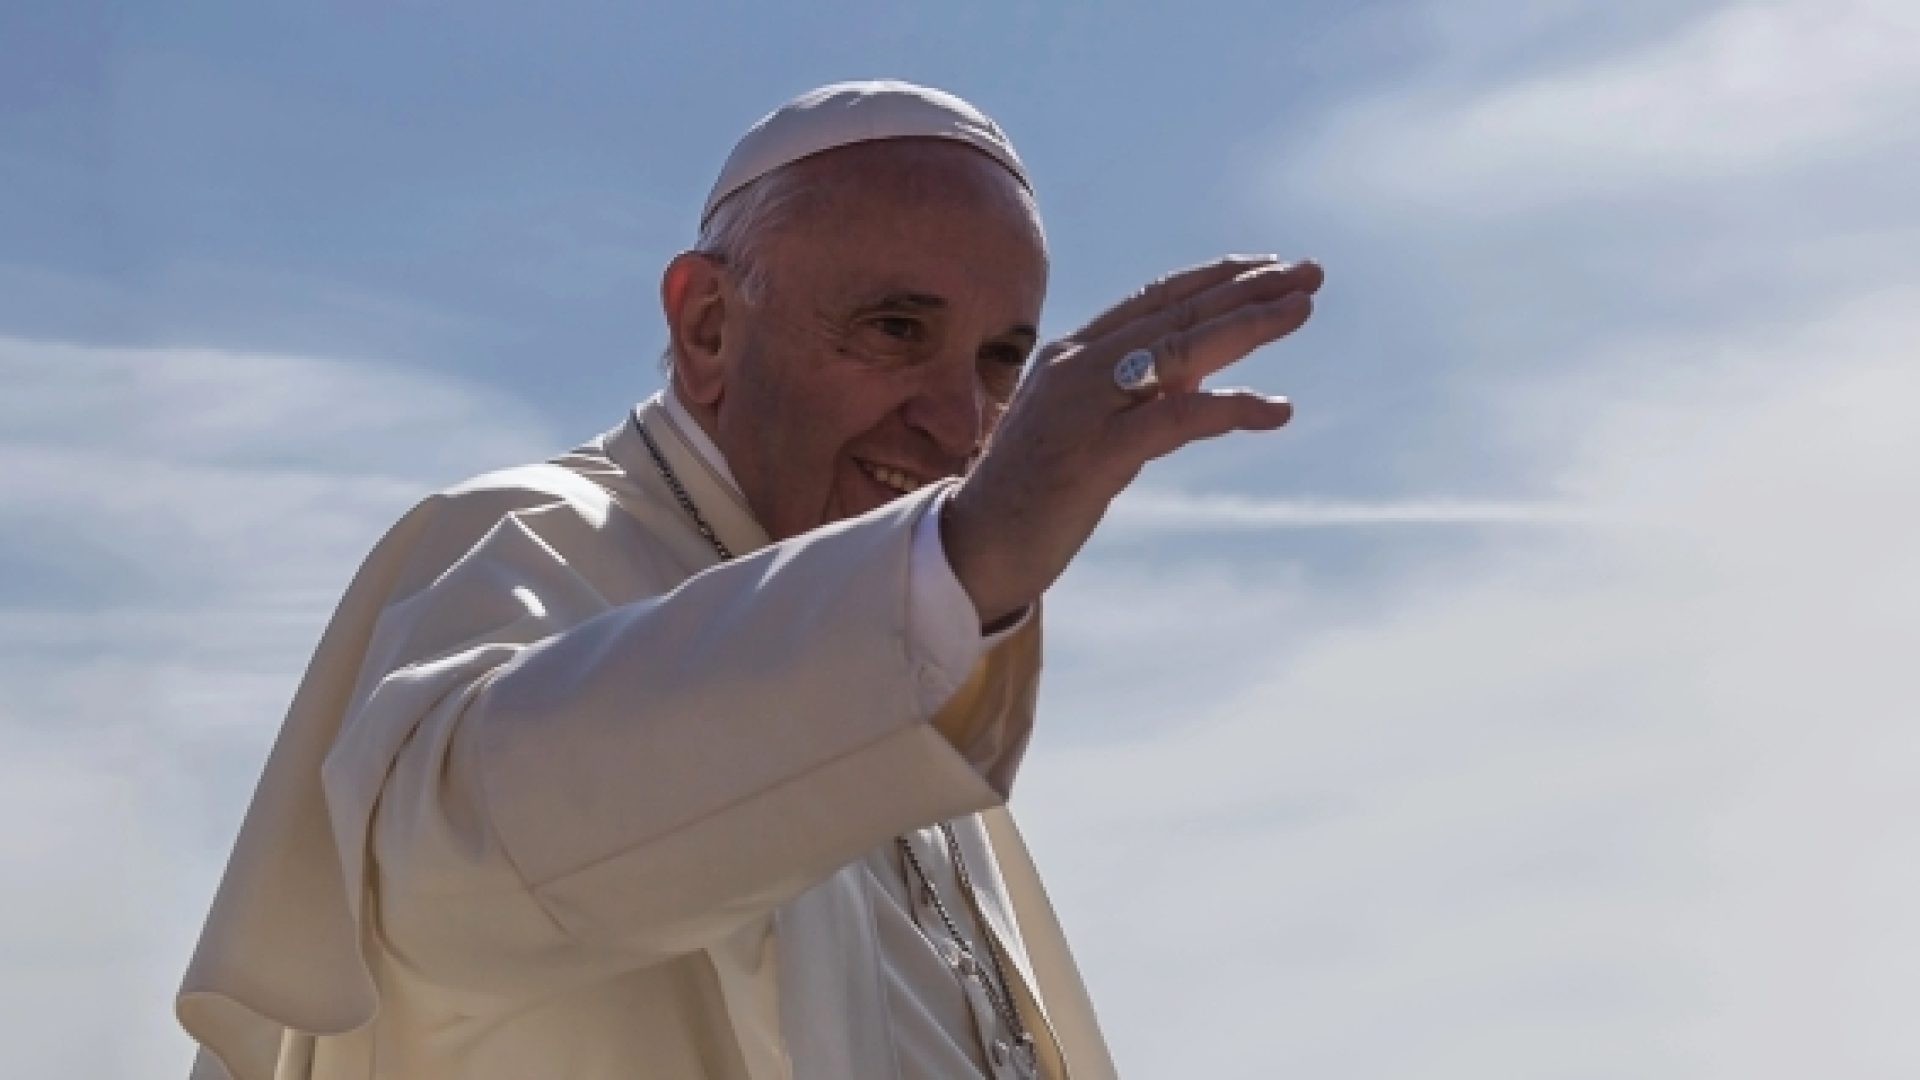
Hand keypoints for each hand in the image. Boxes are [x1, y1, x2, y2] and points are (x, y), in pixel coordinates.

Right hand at [942, 255, 1322, 624]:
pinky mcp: (1092, 458)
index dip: (1215, 279)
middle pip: (1176, 314)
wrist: (973, 549)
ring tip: (1302, 310)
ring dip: (1248, 327)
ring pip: (1179, 351)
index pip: (1154, 299)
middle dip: (1248, 289)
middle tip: (1310, 273)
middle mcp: (1074, 368)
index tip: (1269, 267)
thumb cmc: (1033, 492)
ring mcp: (1080, 409)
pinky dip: (1230, 409)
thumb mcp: (1089, 428)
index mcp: (1070, 355)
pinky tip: (1275, 410)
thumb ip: (1136, 396)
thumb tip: (1198, 374)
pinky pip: (1175, 420)